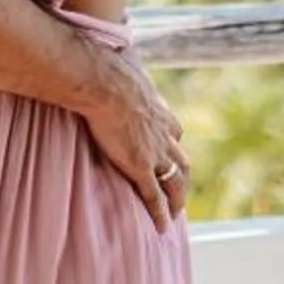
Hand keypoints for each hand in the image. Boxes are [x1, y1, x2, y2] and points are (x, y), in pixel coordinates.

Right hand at [74, 42, 189, 231]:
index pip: (173, 130)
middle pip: (181, 158)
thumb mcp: (118, 70)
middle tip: (181, 187)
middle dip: (183, 174)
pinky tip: (162, 228)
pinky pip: (154, 196)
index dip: (173, 142)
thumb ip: (115, 71)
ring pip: (174, 181)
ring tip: (175, 211)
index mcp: (157, 110)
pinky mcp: (140, 167)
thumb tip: (101, 55)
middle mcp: (163, 132)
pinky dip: (160, 213)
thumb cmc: (105, 71)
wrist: (104, 83)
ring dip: (177, 198)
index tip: (171, 149)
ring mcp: (154, 151)